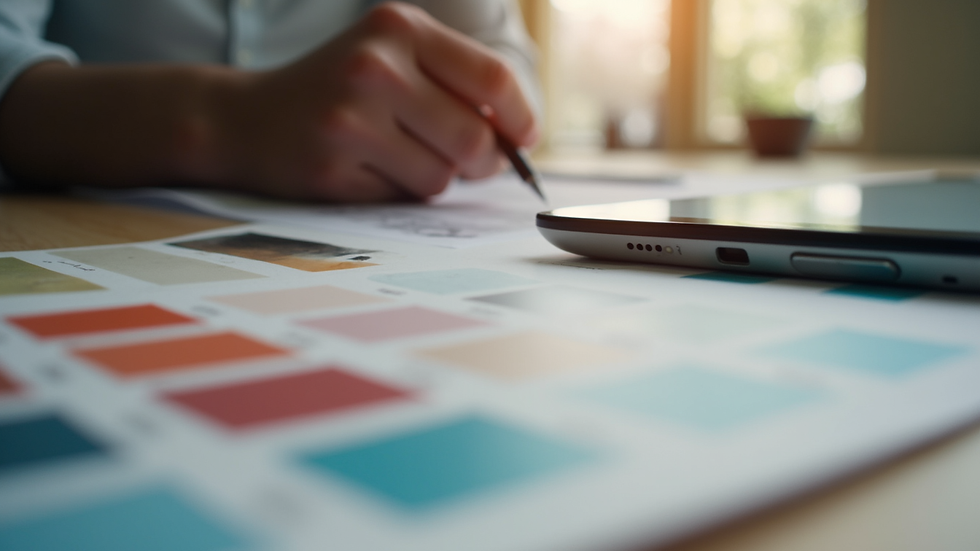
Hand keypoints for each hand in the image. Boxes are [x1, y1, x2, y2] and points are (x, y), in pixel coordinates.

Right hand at [212, 2, 538, 201]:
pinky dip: (399, 190)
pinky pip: (403, 196)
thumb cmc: (338, 91)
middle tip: (473, 164)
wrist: (245, 118)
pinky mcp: (333, 166)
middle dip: (484, 162)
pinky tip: (368, 168)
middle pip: (474, 137)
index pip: (491, 78)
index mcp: (399, 27)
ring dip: (437, 177)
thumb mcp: (393, 58)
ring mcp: (351, 117)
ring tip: (400, 155)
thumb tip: (517, 138)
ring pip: (442, 175)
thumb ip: (454, 83)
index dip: (520, 117)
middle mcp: (376, 66)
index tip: (524, 138)